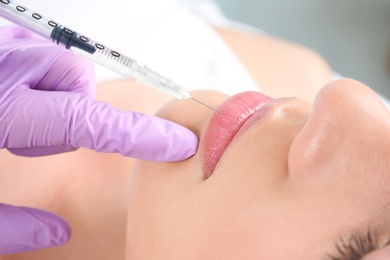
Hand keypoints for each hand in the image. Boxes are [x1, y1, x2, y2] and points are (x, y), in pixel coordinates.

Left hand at [0, 25, 197, 253]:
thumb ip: (5, 226)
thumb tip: (55, 234)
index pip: (90, 124)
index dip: (140, 136)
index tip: (179, 141)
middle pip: (74, 75)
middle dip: (71, 104)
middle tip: (30, 130)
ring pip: (54, 56)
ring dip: (48, 85)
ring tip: (9, 104)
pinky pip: (30, 42)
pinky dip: (27, 65)